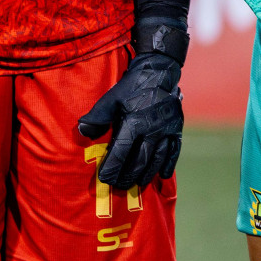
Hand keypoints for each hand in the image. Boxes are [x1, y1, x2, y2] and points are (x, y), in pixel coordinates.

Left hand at [77, 52, 183, 188]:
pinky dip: (168, 164)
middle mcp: (152, 130)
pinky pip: (174, 151)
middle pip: (139, 160)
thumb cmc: (130, 86)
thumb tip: (83, 132)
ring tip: (136, 184)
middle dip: (128, 175)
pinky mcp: (177, 130)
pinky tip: (162, 175)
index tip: (104, 179)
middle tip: (118, 186)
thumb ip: (97, 116)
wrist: (159, 74)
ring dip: (146, 174)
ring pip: (156, 159)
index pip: (121, 151)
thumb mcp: (110, 98)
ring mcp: (167, 131)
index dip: (112, 166)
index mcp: (134, 122)